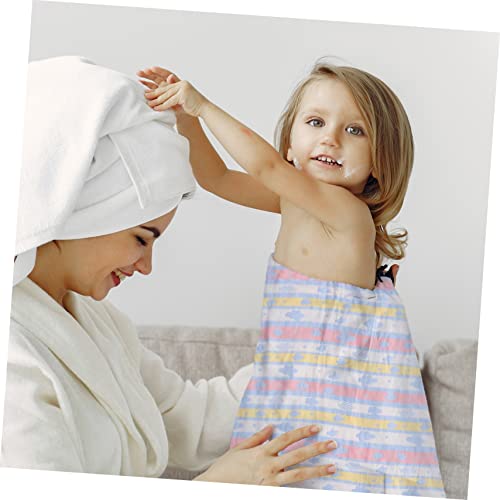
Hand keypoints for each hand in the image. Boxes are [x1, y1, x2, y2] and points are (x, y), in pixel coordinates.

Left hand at [137, 66, 206, 116]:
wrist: (204, 109)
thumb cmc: (192, 107)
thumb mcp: (180, 102)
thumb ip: (171, 99)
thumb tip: (160, 101)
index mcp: (180, 83)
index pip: (166, 84)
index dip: (157, 85)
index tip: (147, 86)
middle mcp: (181, 84)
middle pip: (164, 88)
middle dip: (154, 91)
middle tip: (144, 94)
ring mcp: (182, 88)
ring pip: (166, 95)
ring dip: (156, 100)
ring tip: (148, 103)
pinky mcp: (183, 95)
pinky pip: (170, 101)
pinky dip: (162, 106)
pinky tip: (156, 108)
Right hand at [194, 424, 336, 485]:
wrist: (215, 488)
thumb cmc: (226, 468)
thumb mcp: (239, 448)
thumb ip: (257, 438)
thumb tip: (272, 427)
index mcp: (262, 452)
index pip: (286, 439)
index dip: (301, 433)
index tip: (316, 428)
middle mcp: (268, 465)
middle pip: (297, 455)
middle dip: (316, 449)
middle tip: (332, 444)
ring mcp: (270, 481)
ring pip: (298, 474)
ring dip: (316, 470)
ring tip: (332, 467)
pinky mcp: (269, 493)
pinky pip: (288, 490)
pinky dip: (301, 488)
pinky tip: (315, 489)